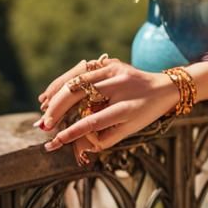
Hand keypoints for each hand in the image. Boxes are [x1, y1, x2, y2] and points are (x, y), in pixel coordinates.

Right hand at [36, 56, 180, 165]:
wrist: (165, 86)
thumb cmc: (146, 112)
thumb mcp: (130, 130)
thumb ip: (104, 139)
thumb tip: (75, 144)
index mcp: (128, 106)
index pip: (94, 120)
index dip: (71, 133)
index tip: (53, 143)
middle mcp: (120, 84)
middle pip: (80, 93)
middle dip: (57, 111)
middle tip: (44, 126)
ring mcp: (114, 69)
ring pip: (76, 78)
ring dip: (55, 95)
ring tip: (43, 110)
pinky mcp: (109, 63)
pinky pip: (80, 70)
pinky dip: (62, 82)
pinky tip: (50, 94)